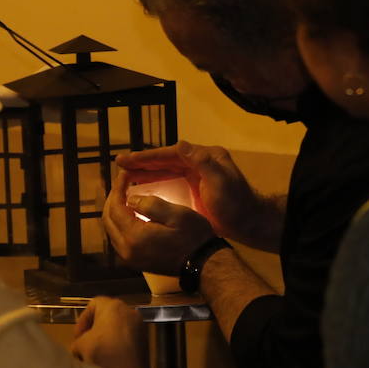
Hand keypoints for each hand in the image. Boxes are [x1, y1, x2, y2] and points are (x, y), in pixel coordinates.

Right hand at [71, 296, 147, 367]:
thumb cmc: (101, 351)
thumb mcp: (80, 345)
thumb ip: (78, 341)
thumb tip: (79, 347)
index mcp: (113, 306)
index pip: (93, 304)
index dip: (82, 320)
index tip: (78, 336)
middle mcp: (129, 311)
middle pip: (108, 315)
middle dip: (95, 329)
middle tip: (86, 343)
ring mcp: (140, 326)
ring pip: (119, 327)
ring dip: (107, 337)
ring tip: (97, 353)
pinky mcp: (145, 341)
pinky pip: (127, 338)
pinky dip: (118, 344)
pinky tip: (110, 358)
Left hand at [103, 169, 216, 274]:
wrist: (203, 264)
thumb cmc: (193, 237)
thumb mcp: (176, 214)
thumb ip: (151, 204)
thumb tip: (130, 199)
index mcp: (134, 237)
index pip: (115, 208)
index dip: (117, 189)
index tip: (124, 175)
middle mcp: (126, 250)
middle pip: (108, 220)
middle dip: (113, 200)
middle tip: (122, 184)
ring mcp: (130, 259)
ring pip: (112, 230)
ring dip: (115, 212)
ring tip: (125, 196)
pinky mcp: (136, 262)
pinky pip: (119, 240)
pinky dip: (121, 224)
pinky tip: (131, 214)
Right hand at [115, 141, 267, 244]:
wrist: (249, 223)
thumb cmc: (236, 203)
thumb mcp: (221, 181)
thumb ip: (203, 162)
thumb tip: (180, 144)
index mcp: (204, 157)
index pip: (170, 154)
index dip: (147, 157)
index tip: (126, 159)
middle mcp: (198, 163)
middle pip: (165, 161)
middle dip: (142, 163)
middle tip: (119, 164)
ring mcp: (196, 176)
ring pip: (165, 172)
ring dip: (146, 173)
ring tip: (125, 176)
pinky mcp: (194, 190)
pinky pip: (169, 184)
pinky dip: (155, 185)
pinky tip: (142, 190)